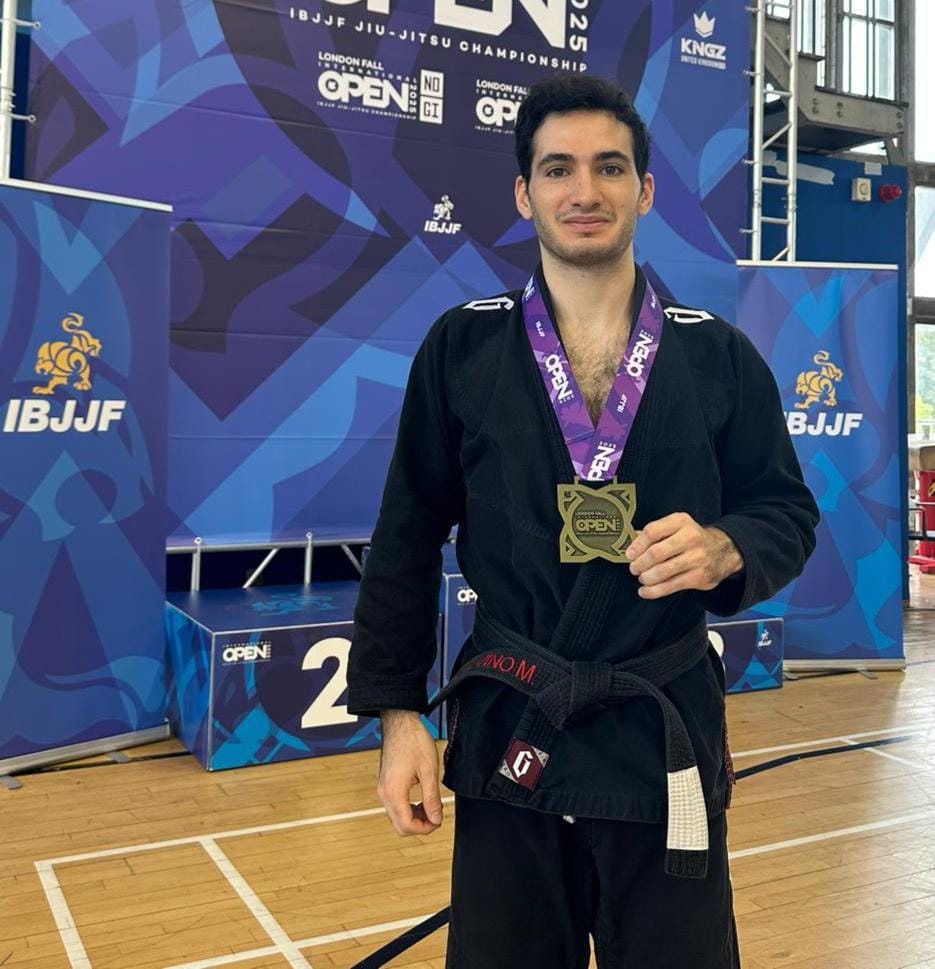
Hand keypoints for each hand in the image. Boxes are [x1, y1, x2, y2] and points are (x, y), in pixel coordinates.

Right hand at [377, 709, 443, 836]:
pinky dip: (408, 809)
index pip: (407, 825)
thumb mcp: (429, 770)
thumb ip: (432, 798)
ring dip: (414, 818)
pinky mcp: (385, 784)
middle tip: (436, 815)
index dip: (425, 829)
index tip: (438, 821)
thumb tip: (436, 819)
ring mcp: (383, 789)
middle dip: (420, 826)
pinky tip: (422, 800)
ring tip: (431, 806)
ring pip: (397, 818)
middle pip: (400, 826)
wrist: (400, 723)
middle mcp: (384, 793)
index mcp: (394, 791)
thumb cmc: (413, 741)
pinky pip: (395, 807)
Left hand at [625, 513, 742, 599]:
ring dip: (646, 578)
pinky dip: (654, 591)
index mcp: (681, 521)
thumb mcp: (676, 528)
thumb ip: (654, 533)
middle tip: (634, 568)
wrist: (723, 551)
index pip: (652, 531)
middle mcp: (690, 537)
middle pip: (656, 553)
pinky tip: (646, 591)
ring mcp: (697, 557)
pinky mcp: (700, 576)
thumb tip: (628, 541)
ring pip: (662, 571)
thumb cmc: (691, 539)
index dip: (637, 545)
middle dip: (640, 564)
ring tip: (642, 578)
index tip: (629, 555)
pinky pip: (671, 586)